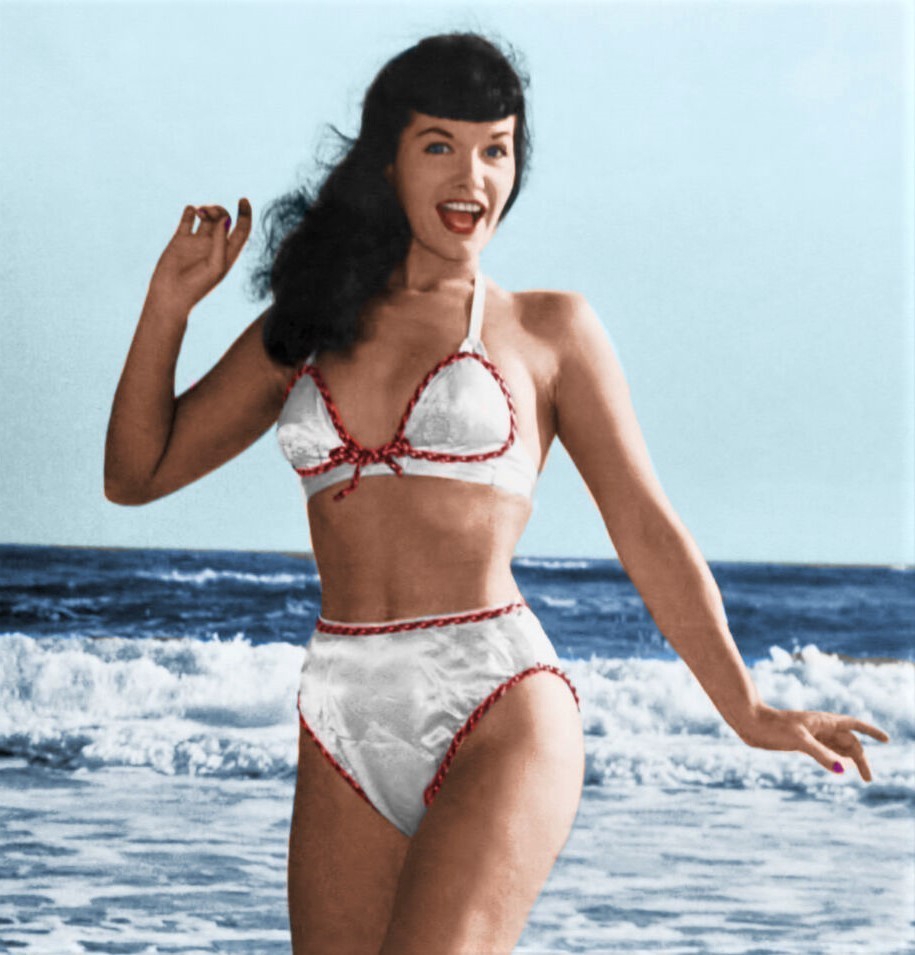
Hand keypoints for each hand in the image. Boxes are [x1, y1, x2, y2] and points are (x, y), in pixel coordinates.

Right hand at [148, 198, 252, 313]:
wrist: (171, 295)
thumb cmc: (197, 286)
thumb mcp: (214, 266)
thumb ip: (220, 242)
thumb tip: (225, 218)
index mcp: (228, 254)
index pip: (242, 230)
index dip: (246, 214)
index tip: (243, 199)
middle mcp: (214, 246)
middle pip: (224, 219)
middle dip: (219, 210)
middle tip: (209, 213)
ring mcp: (197, 242)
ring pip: (206, 217)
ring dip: (206, 208)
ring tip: (200, 211)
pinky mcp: (180, 240)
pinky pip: (187, 220)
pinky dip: (189, 211)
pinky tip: (190, 211)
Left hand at [737, 704, 889, 781]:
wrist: (750, 723)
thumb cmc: (773, 727)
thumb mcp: (799, 740)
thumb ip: (821, 755)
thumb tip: (841, 770)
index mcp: (823, 721)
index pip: (854, 725)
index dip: (871, 732)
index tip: (887, 740)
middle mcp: (820, 726)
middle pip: (848, 740)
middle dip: (861, 757)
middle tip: (868, 779)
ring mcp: (810, 734)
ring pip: (837, 745)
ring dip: (850, 758)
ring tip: (862, 774)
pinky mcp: (800, 741)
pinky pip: (825, 749)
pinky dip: (835, 758)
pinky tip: (838, 767)